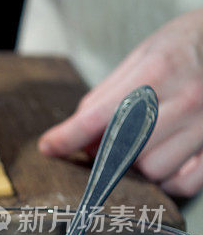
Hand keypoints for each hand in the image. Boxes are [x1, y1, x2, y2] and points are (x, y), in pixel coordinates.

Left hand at [39, 8, 202, 196]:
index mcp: (158, 72)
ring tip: (138, 149)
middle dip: (105, 153)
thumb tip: (78, 136)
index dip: (69, 135)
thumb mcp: (140, 58)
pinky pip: (184, 184)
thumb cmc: (181, 50)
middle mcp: (186, 99)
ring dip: (135, 168)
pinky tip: (162, 162)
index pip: (102, 114)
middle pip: (125, 151)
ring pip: (153, 171)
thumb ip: (106, 97)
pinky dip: (166, 182)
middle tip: (102, 146)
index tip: (49, 147)